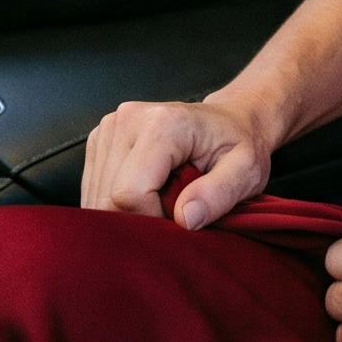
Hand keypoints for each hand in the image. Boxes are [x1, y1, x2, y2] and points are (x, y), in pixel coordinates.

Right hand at [80, 97, 271, 226]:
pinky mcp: (100, 141)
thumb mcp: (247, 170)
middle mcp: (128, 119)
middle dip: (139, 220)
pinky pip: (94, 190)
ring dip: (128, 213)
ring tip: (165, 199)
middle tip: (175, 214)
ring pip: (96, 198)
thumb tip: (185, 219)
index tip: (181, 222)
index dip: (152, 221)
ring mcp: (108, 128)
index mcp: (164, 122)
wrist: (229, 120)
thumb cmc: (238, 145)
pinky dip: (118, 205)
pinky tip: (147, 194)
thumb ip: (219, 194)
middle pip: (108, 199)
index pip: (130, 193)